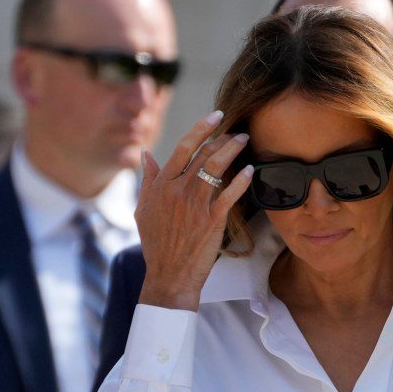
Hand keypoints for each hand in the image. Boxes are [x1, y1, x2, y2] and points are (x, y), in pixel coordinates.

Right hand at [136, 110, 252, 310]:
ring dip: (233, 151)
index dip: (201, 128)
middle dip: (223, 138)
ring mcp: (195, 205)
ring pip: (216, 168)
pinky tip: (250, 170)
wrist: (169, 275)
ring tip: (245, 141)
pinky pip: (229, 194)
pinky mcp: (211, 221)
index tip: (216, 116)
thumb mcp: (143, 209)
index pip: (183, 147)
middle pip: (203, 154)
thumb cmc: (157, 244)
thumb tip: (146, 154)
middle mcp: (177, 190)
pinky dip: (240, 180)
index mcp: (161, 185)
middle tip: (237, 131)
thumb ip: (147, 180)